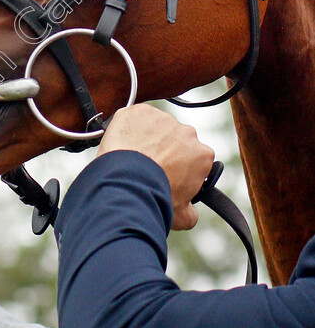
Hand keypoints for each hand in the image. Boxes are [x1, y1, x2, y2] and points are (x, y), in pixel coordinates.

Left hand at [97, 104, 214, 229]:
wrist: (127, 183)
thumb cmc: (155, 198)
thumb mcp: (181, 216)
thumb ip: (191, 211)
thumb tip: (190, 212)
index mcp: (202, 155)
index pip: (197, 158)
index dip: (184, 168)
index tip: (171, 176)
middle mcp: (186, 132)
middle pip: (177, 140)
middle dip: (167, 151)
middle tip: (150, 167)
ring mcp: (163, 119)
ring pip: (156, 127)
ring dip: (148, 138)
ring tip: (134, 157)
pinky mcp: (140, 111)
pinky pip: (136, 118)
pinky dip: (130, 128)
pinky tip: (124, 144)